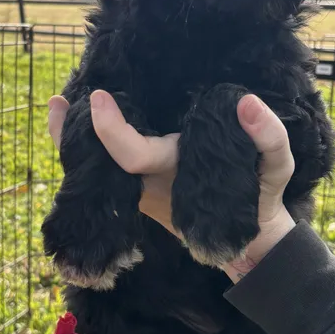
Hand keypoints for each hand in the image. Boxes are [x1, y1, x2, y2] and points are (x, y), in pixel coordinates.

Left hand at [48, 91, 295, 281]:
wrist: (249, 236)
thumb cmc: (261, 197)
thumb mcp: (278, 166)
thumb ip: (268, 136)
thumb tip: (244, 103)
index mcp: (172, 174)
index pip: (132, 154)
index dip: (110, 129)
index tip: (98, 98)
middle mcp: (148, 184)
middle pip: (97, 165)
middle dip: (72, 136)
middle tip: (56, 101)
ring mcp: (141, 189)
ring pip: (97, 168)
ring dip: (74, 140)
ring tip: (57, 104)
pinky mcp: (142, 186)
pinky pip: (108, 166)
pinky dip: (91, 144)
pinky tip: (78, 120)